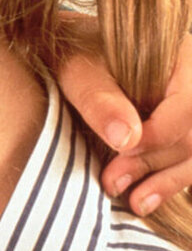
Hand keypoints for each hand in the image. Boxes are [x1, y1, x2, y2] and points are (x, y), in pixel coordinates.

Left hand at [58, 32, 191, 215]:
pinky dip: (166, 180)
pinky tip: (143, 199)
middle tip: (112, 184)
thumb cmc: (73, 52)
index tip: (120, 153)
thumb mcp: (77, 69)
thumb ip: (99, 100)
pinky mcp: (180, 128)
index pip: (186, 111)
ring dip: (166, 182)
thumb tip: (126, 140)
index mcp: (181, 60)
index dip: (156, 138)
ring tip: (134, 203)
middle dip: (154, 165)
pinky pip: (186, 160)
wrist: (70, 48)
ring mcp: (190, 107)